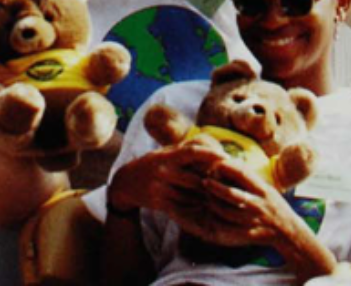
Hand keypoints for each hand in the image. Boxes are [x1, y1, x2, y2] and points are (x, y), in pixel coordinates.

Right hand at [108, 142, 224, 227]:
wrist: (125, 182)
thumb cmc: (153, 165)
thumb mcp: (165, 153)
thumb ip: (185, 150)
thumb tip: (211, 143)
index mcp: (167, 156)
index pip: (191, 152)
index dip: (209, 153)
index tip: (225, 156)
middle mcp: (163, 171)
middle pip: (196, 179)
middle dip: (210, 183)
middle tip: (223, 183)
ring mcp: (160, 188)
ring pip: (191, 196)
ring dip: (203, 198)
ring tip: (213, 196)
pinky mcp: (158, 203)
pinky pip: (182, 208)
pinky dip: (193, 207)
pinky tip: (199, 205)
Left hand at [196, 159, 296, 247]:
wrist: (288, 232)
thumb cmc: (274, 205)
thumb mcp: (266, 188)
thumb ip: (250, 177)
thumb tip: (229, 161)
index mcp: (263, 191)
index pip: (243, 174)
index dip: (228, 167)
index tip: (216, 164)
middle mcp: (258, 205)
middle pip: (232, 194)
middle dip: (216, 187)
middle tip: (205, 180)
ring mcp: (252, 221)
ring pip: (227, 212)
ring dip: (214, 202)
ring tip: (207, 195)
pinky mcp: (247, 234)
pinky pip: (228, 228)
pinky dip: (217, 221)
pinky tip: (210, 213)